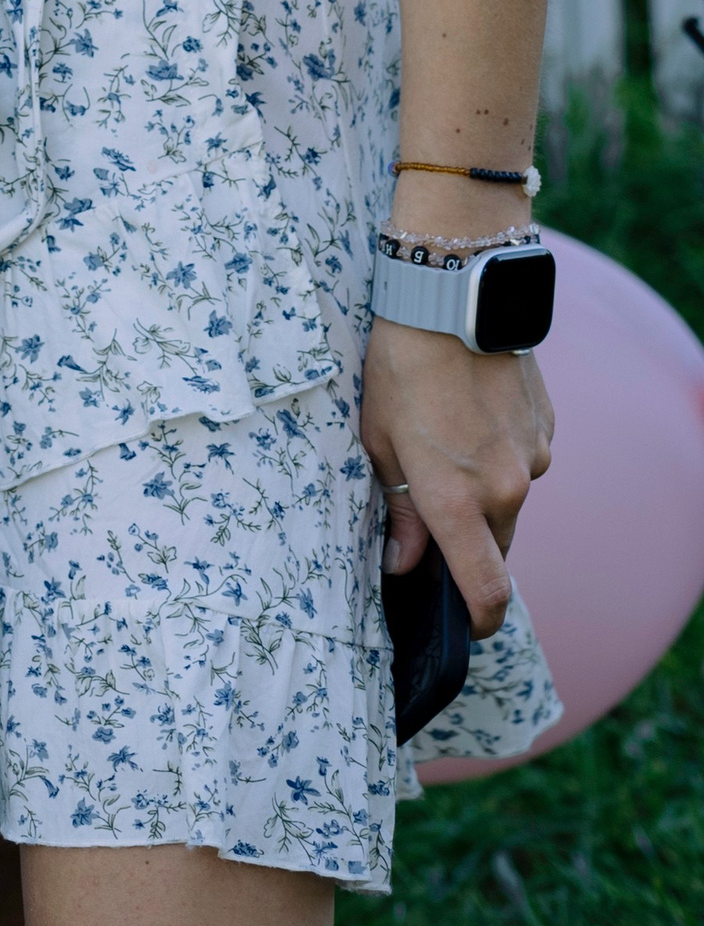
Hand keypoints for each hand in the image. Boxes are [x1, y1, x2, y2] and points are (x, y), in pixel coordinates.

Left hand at [362, 320, 552, 632]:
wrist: (452, 300)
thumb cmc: (400, 368)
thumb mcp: (379, 439)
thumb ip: (400, 510)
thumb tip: (405, 565)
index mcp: (457, 500)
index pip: (484, 589)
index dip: (479, 619)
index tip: (466, 625)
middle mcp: (504, 489)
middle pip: (496, 545)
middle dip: (469, 539)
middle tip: (432, 503)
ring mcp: (533, 458)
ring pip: (510, 500)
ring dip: (483, 489)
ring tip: (446, 437)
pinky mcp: (546, 429)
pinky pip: (524, 461)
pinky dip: (500, 454)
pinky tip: (471, 414)